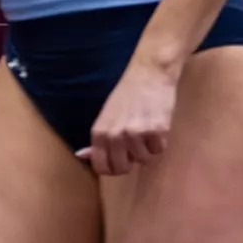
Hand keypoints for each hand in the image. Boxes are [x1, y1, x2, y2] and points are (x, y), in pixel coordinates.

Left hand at [79, 56, 178, 175]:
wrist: (149, 74)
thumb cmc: (128, 94)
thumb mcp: (106, 116)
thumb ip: (97, 139)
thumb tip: (81, 156)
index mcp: (99, 133)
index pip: (101, 168)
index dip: (112, 168)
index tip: (120, 162)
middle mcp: (115, 136)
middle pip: (123, 168)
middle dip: (131, 161)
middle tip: (136, 146)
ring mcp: (136, 134)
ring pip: (144, 159)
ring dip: (148, 148)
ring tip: (147, 130)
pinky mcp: (157, 131)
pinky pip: (159, 149)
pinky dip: (161, 141)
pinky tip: (158, 125)